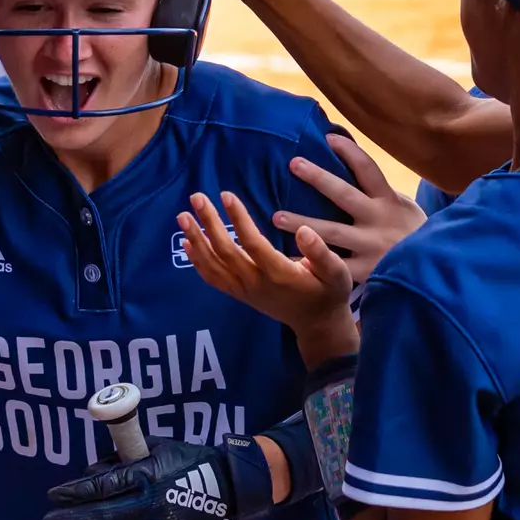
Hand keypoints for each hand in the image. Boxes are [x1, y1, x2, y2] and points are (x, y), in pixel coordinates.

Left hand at [42, 435, 273, 519]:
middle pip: (100, 514)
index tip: (52, 497)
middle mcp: (147, 506)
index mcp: (145, 478)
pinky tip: (142, 506)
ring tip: (120, 496)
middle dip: (72, 517)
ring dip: (110, 512)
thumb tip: (96, 472)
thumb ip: (125, 460)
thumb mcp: (156, 448)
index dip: (74, 493)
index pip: (101, 488)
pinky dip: (131, 518)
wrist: (229, 487)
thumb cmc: (191, 459)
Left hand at [178, 190, 358, 362]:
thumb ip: (320, 252)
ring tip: (182, 216)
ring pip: (213, 265)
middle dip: (208, 223)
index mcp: (279, 274)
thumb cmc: (328, 293)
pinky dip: (198, 261)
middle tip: (196, 197)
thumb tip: (302, 230)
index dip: (238, 218)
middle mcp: (256, 283)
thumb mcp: (336, 272)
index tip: (226, 195)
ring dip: (195, 240)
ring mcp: (244, 291)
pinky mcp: (240, 294)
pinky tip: (187, 243)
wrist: (317, 324)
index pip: (252, 242)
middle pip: (225, 251)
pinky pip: (213, 278)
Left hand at [273, 133, 425, 283]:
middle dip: (318, 178)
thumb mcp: (402, 206)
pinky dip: (310, 262)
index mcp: (388, 200)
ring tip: (276, 217)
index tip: (328, 137)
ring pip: (332, 231)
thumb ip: (378, 189)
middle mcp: (378, 219)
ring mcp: (370, 245)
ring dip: (302, 223)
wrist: (435, 269)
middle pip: (344, 194)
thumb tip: (351, 158)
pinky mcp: (365, 270)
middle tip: (293, 163)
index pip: (368, 169)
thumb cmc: (409, 233)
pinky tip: (287, 260)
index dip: (349, 151)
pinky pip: (332, 265)